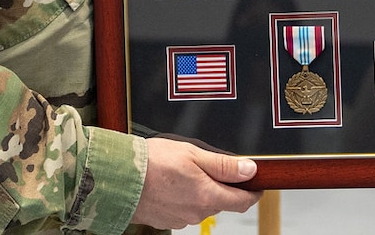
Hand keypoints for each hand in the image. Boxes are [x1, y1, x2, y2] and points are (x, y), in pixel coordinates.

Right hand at [131, 138, 259, 229]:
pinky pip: (184, 209)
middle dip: (222, 187)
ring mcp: (181, 219)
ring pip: (202, 205)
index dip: (253, 192)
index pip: (242, 202)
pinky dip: (184, 197)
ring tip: (185, 171)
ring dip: (201, 191)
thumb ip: (225, 165)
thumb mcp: (194, 154)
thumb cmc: (153, 163)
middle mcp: (197, 213)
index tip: (255, 184)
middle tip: (211, 166)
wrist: (118, 178)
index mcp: (208, 197)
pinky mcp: (166, 220)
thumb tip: (250, 171)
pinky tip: (171, 183)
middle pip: (221, 202)